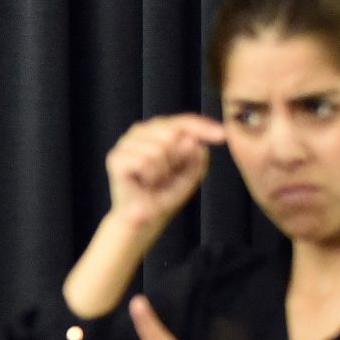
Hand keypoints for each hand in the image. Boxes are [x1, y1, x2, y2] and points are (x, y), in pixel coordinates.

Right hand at [104, 113, 225, 234]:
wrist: (145, 218)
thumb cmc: (166, 193)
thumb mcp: (191, 172)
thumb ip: (196, 155)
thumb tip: (189, 141)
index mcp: (158, 130)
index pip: (183, 121)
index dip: (204, 127)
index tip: (223, 135)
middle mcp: (140, 131)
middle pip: (172, 132)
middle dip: (177, 157)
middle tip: (168, 174)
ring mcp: (125, 143)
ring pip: (159, 148)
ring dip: (162, 170)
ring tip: (154, 180)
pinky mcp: (115, 158)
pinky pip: (145, 161)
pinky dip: (150, 176)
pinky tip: (143, 182)